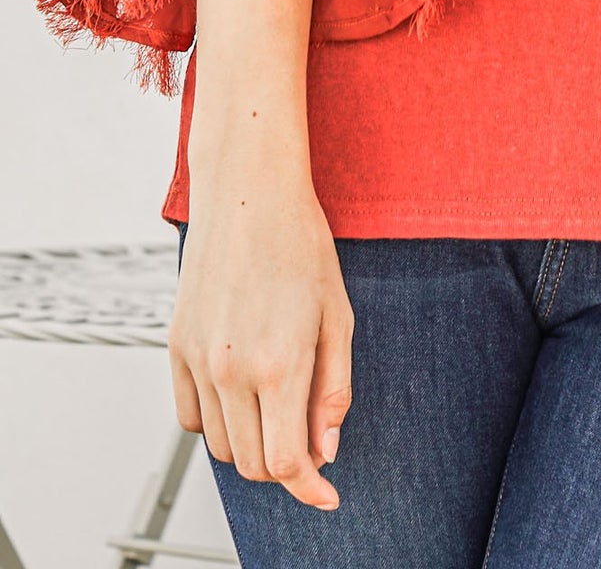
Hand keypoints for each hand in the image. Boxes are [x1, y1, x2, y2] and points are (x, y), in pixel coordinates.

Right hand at [169, 175, 353, 511]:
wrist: (248, 193)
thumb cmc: (301, 243)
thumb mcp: (338, 316)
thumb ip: (333, 390)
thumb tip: (325, 449)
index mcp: (279, 364)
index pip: (285, 462)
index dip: (309, 487)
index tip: (326, 495)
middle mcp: (231, 370)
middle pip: (251, 464)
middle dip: (284, 465)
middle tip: (308, 439)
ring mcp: (197, 360)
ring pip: (219, 445)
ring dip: (250, 443)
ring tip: (277, 405)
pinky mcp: (175, 347)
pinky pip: (189, 416)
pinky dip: (214, 421)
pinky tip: (241, 393)